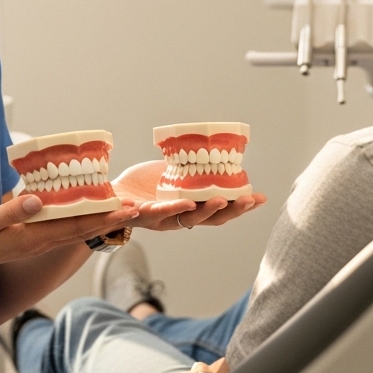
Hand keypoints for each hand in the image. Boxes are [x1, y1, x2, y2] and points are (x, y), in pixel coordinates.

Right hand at [0, 195, 137, 273]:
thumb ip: (11, 210)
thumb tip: (39, 199)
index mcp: (34, 237)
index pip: (76, 226)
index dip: (102, 218)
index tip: (125, 209)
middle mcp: (41, 241)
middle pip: (82, 229)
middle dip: (109, 219)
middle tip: (135, 208)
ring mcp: (37, 241)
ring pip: (74, 229)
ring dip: (98, 219)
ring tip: (118, 209)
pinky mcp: (30, 238)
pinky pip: (62, 228)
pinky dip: (79, 218)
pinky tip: (84, 210)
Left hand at [112, 160, 267, 231]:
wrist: (111, 196)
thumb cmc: (144, 186)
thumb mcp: (173, 173)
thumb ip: (192, 170)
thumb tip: (215, 152)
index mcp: (191, 208)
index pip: (221, 210)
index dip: (241, 206)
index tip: (261, 198)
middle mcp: (180, 218)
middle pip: (210, 220)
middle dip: (231, 210)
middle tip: (247, 199)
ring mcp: (161, 220)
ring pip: (186, 219)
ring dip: (205, 210)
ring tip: (220, 200)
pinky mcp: (140, 215)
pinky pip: (155, 213)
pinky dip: (169, 209)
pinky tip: (183, 202)